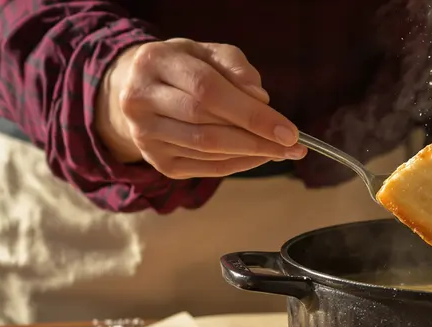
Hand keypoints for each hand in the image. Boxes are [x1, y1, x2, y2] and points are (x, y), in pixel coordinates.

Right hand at [97, 38, 307, 177]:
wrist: (139, 88)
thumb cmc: (183, 67)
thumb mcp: (207, 53)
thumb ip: (236, 68)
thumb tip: (261, 100)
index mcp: (154, 62)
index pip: (207, 90)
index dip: (250, 113)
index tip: (288, 129)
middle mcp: (140, 100)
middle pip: (206, 125)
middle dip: (256, 138)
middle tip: (293, 146)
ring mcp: (145, 135)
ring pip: (205, 150)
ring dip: (250, 154)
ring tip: (281, 151)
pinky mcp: (156, 161)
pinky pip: (204, 168)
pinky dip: (236, 164)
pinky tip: (258, 157)